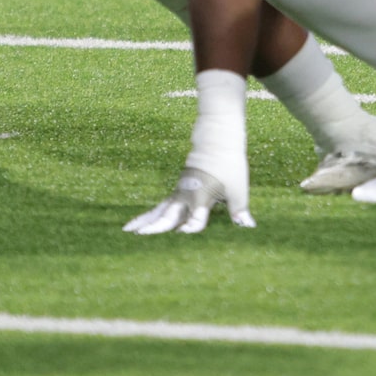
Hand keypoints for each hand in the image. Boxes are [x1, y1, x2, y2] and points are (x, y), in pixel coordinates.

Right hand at [123, 163, 253, 234]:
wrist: (217, 138)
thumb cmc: (229, 163)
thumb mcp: (238, 188)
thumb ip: (239, 210)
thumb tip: (248, 227)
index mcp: (202, 196)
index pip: (194, 219)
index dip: (190, 228)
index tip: (182, 235)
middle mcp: (187, 196)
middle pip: (168, 215)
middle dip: (155, 227)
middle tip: (139, 237)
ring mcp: (179, 192)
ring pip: (159, 210)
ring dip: (144, 221)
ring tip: (126, 231)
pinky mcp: (177, 190)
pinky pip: (160, 206)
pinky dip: (149, 215)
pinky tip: (137, 224)